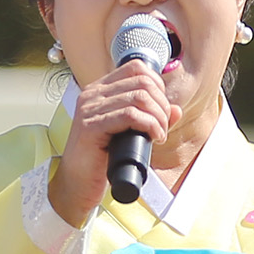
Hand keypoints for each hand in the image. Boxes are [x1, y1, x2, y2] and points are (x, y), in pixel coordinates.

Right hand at [48, 53, 175, 227]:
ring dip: (158, 117)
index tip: (161, 109)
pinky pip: (130, 115)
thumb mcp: (130, 133)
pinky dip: (150, 125)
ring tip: (158, 134)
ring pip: (139, 98)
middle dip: (162, 104)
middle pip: (142, 81)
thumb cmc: (101, 160)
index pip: (136, 67)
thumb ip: (152, 118)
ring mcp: (89, 109)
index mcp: (99, 90)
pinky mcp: (91, 127)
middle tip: (163, 126)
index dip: (157, 85)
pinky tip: (153, 138)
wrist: (77, 185)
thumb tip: (176, 109)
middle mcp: (92, 95)